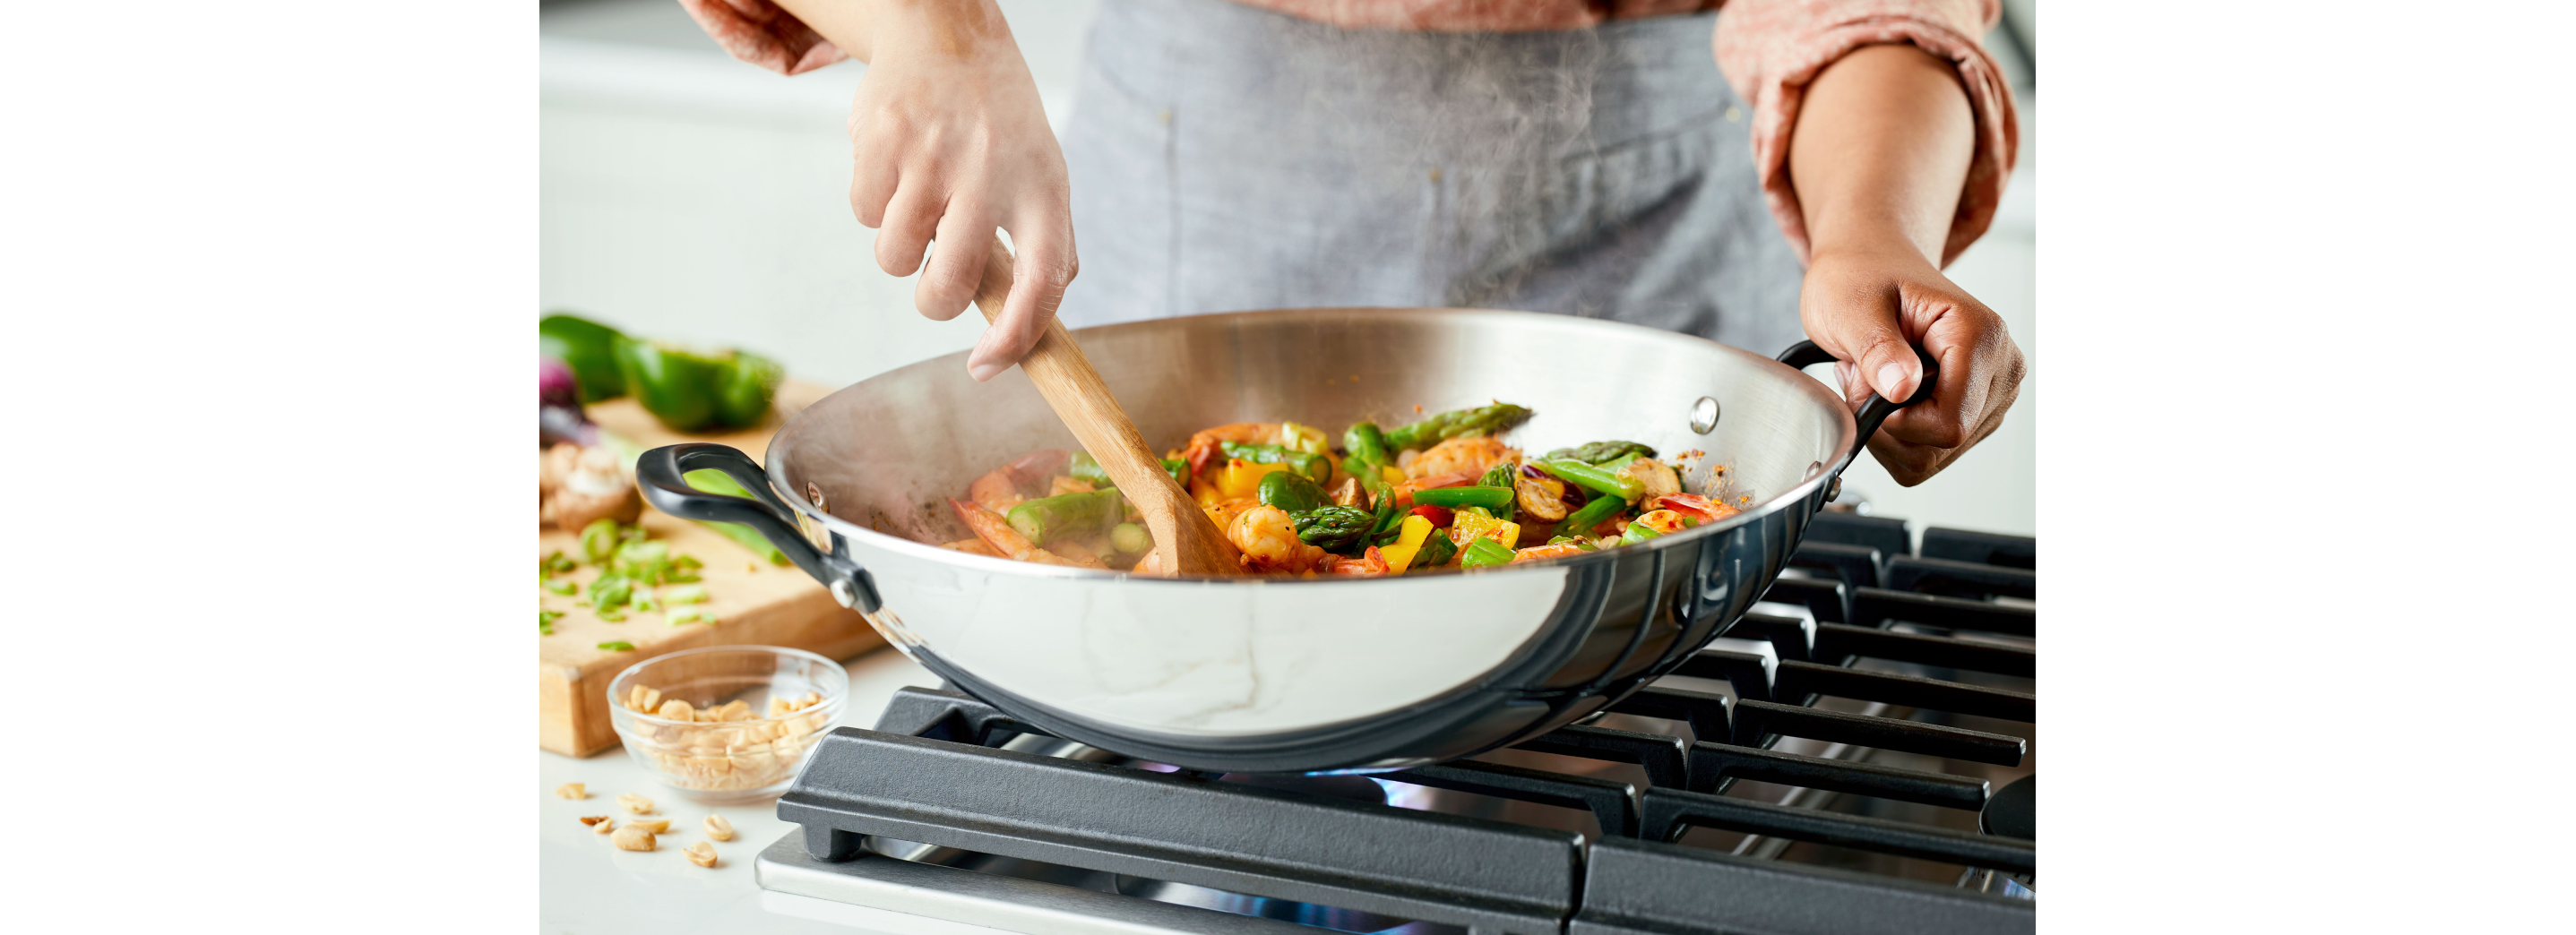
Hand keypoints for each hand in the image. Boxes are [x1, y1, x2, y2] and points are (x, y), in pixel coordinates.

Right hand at [832, 1, 1074, 380]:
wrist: (948, 35)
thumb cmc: (998, 121)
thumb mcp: (1041, 172)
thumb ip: (1044, 244)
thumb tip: (1026, 326)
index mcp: (1043, 187)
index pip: (1044, 282)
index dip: (1016, 338)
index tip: (984, 366)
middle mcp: (990, 172)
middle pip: (947, 287)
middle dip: (932, 301)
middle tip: (934, 279)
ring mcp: (932, 155)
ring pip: (894, 257)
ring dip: (899, 248)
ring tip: (920, 201)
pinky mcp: (881, 139)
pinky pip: (863, 214)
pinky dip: (873, 205)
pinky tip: (898, 167)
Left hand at [1799, 242, 2023, 485]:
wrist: (1873, 266)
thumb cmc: (1863, 277)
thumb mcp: (1852, 305)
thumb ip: (1876, 348)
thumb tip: (1902, 389)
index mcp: (1980, 335)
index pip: (1949, 423)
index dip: (1897, 422)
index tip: (1866, 386)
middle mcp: (2000, 367)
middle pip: (1944, 445)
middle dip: (1888, 425)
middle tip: (1863, 376)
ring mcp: (1993, 394)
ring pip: (1936, 456)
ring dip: (1889, 431)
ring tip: (1875, 379)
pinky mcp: (1978, 412)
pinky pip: (1932, 453)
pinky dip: (1898, 435)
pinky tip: (1889, 395)